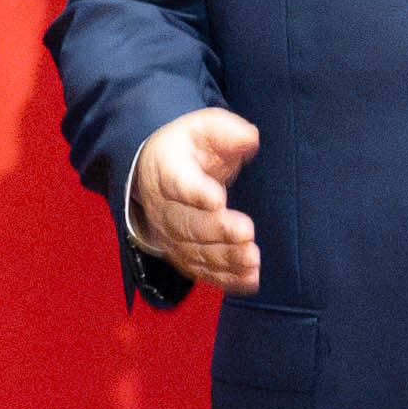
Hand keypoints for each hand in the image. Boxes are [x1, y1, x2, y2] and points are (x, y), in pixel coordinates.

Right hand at [131, 107, 263, 295]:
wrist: (155, 173)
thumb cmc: (187, 149)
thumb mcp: (204, 129)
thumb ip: (227, 132)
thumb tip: (249, 139)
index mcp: (167, 170)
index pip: (178, 183)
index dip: (196, 193)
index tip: (217, 199)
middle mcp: (164, 207)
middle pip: (187, 224)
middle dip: (218, 231)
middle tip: (246, 233)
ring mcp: (171, 234)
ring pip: (195, 251)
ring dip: (225, 258)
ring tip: (252, 259)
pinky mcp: (182, 254)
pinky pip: (202, 271)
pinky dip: (226, 278)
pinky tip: (250, 279)